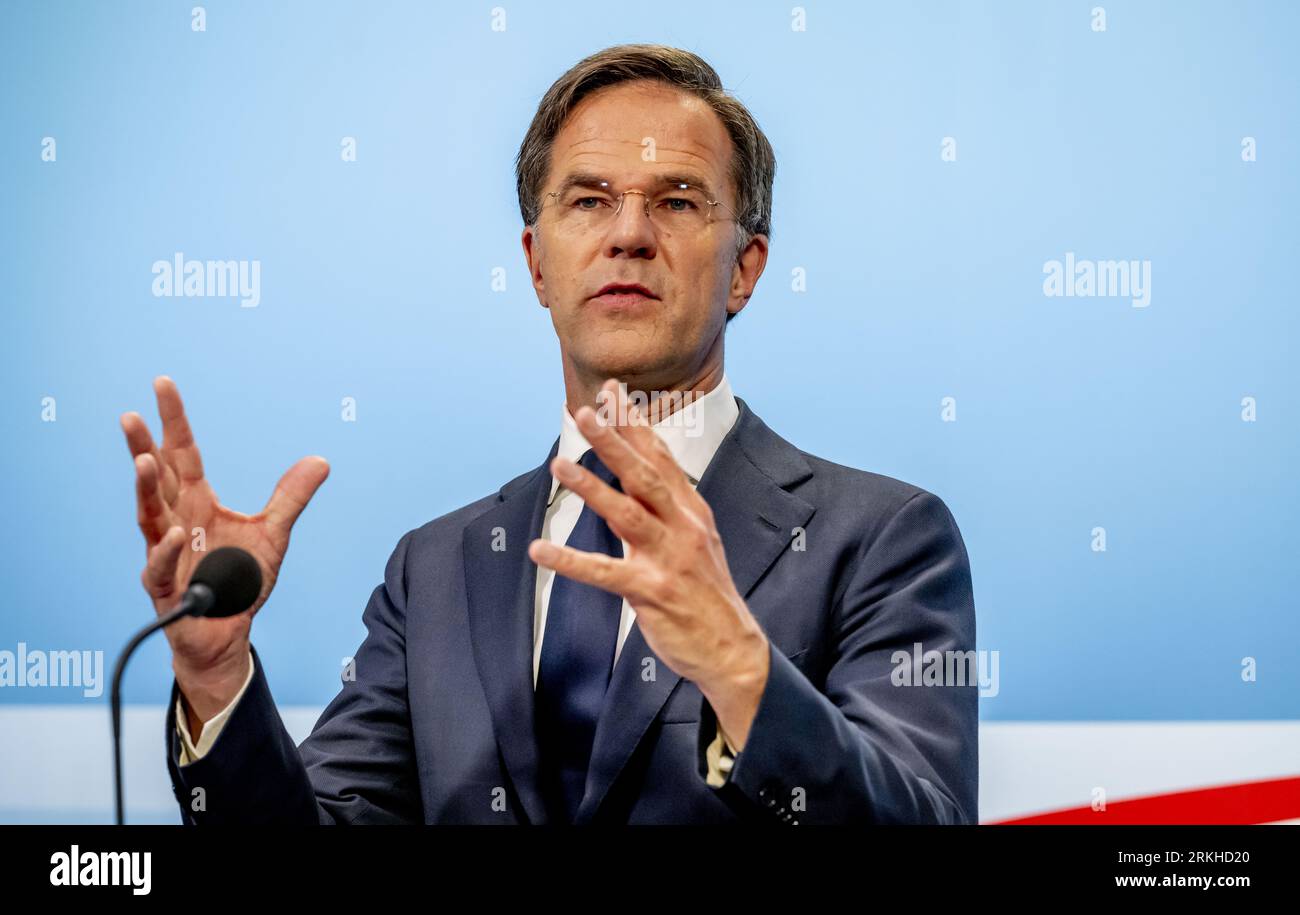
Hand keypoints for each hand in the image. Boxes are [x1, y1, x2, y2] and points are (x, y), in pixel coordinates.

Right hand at [121, 376, 328, 722]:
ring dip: (145, 490)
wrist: (228, 635)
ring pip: (149, 515)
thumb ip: (290, 497)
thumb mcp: (273, 533)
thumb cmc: (240, 582)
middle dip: (143, 447)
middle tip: (131, 416)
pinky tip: (170, 534)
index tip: (163, 384)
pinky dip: (165, 551)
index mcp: (198, 502)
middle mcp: (177, 521)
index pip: (183, 453)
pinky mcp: (166, 588)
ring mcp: (166, 553)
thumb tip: (320, 460)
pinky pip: (160, 567)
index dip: (174, 420)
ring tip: (143, 461)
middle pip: (158, 478)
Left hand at [527, 379, 769, 748]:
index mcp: (690, 510)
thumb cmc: (706, 593)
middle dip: (615, 441)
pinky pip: (606, 573)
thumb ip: (666, 505)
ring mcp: (669, 558)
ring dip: (592, 488)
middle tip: (584, 412)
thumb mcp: (695, 539)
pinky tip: (541, 552)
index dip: (633, 424)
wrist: (733, 648)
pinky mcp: (653, 592)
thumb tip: (638, 473)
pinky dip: (571, 562)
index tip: (610, 392)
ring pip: (628, 514)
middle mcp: (683, 527)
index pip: (660, 456)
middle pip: (645, 475)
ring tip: (558, 465)